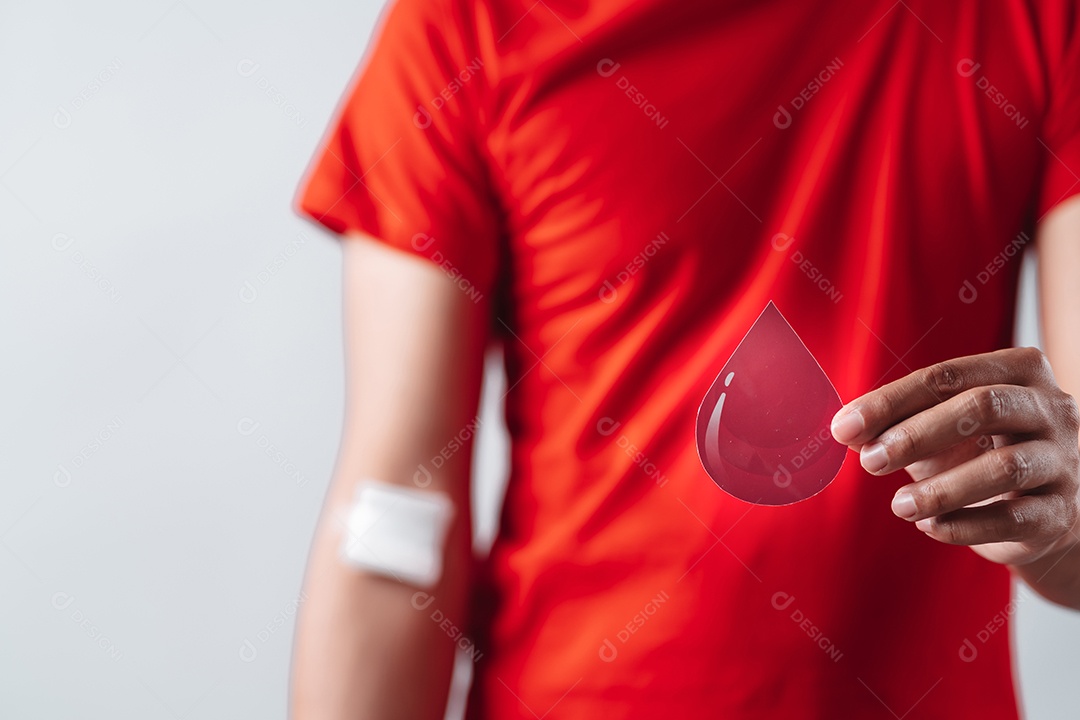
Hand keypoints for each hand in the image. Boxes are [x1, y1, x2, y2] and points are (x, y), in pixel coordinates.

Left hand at [830, 347, 1079, 566]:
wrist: (1040, 512)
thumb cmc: (978, 454)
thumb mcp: (937, 430)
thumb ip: (896, 424)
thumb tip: (846, 430)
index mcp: (1019, 371)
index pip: (948, 375)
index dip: (891, 401)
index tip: (845, 427)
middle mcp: (1051, 408)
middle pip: (982, 407)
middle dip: (916, 435)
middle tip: (870, 461)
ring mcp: (1063, 460)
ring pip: (1004, 467)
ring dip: (941, 488)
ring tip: (899, 505)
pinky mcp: (1061, 513)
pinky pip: (1013, 519)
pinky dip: (964, 525)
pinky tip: (929, 526)